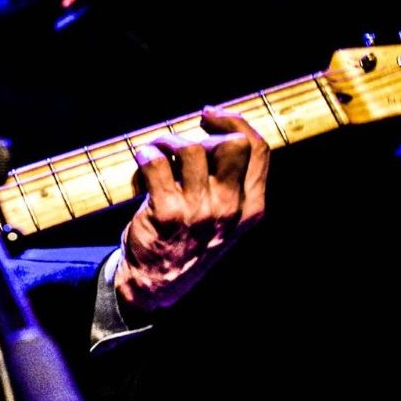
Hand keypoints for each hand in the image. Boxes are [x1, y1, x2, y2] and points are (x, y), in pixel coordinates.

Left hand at [116, 107, 268, 312]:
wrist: (155, 284)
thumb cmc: (188, 243)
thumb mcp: (226, 221)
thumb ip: (232, 186)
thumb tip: (222, 134)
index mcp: (251, 208)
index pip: (258, 149)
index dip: (234, 122)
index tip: (210, 116)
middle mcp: (230, 208)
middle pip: (232, 144)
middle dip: (205, 132)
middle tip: (182, 140)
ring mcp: (199, 211)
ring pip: (191, 148)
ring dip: (167, 140)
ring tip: (156, 149)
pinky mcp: (166, 213)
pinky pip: (156, 163)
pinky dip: (145, 153)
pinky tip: (142, 159)